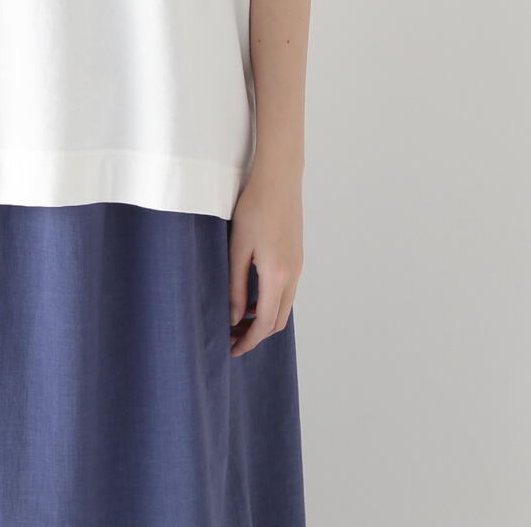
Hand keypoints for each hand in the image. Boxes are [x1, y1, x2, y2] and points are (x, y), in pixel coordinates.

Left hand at [228, 165, 302, 356]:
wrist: (279, 179)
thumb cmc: (254, 208)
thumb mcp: (237, 248)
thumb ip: (236, 285)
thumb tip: (235, 317)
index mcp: (277, 275)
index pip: (265, 323)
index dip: (249, 342)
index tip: (232, 350)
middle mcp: (293, 275)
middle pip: (278, 321)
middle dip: (256, 336)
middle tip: (232, 339)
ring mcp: (297, 266)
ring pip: (284, 306)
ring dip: (264, 319)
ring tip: (239, 321)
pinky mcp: (296, 256)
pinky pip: (286, 291)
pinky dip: (271, 303)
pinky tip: (252, 297)